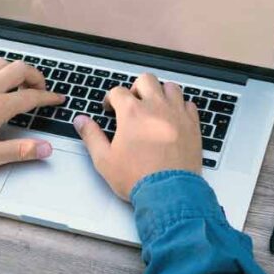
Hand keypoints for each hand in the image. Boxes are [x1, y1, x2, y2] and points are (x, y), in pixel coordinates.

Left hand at [0, 59, 65, 173]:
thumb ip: (19, 151)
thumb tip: (44, 149)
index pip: (31, 96)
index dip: (48, 97)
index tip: (57, 99)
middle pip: (20, 69)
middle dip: (36, 75)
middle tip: (40, 88)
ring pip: (1, 63)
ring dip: (16, 69)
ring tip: (20, 83)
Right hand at [74, 73, 201, 199]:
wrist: (169, 193)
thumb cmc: (138, 178)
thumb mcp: (104, 159)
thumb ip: (91, 136)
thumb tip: (81, 121)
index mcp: (132, 113)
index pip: (118, 91)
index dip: (111, 98)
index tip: (111, 108)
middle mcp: (156, 107)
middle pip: (146, 80)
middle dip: (136, 88)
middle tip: (133, 103)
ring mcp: (177, 114)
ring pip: (170, 87)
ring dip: (160, 93)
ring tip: (155, 106)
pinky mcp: (193, 125)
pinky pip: (189, 104)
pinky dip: (181, 106)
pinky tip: (174, 117)